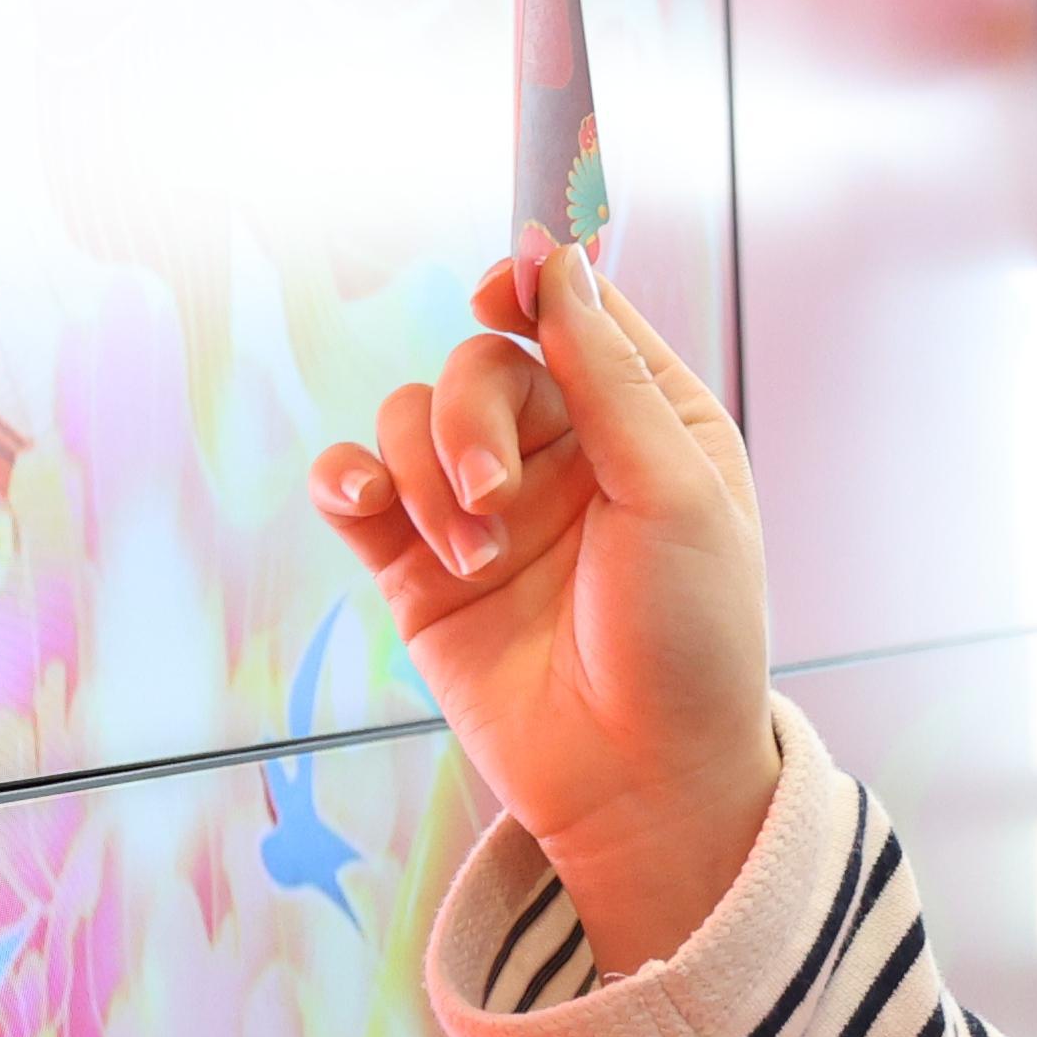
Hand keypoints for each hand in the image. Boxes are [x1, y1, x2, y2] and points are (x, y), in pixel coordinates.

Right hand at [312, 244, 777, 978]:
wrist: (641, 780)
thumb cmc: (689, 636)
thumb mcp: (672, 491)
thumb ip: (605, 372)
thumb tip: (556, 256)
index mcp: (645, 419)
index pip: (570, 315)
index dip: (528, 291)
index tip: (497, 295)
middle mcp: (561, 452)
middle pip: (475, 364)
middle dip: (468, 414)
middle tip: (492, 495)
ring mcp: (483, 510)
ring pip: (407, 421)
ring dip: (422, 471)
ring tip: (468, 554)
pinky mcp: (418, 572)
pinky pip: (357, 489)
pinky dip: (347, 480)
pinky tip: (362, 502)